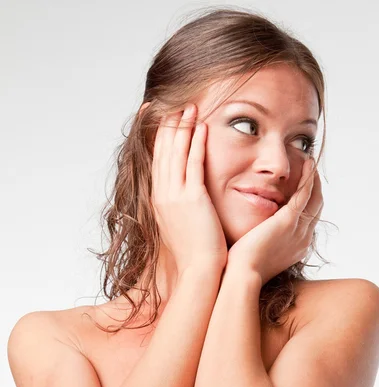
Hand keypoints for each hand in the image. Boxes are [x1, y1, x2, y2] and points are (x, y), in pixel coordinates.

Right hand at [151, 104, 227, 274]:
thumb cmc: (196, 254)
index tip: (159, 119)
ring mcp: (175, 196)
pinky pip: (193, 163)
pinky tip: (201, 126)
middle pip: (162, 153)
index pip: (157, 162)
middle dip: (167, 126)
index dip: (159, 139)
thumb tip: (188, 201)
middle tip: (171, 103)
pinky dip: (196, 143)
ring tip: (189, 106)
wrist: (200, 272)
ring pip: (175, 154)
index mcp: (159, 202)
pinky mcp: (192, 199)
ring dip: (182, 128)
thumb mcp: (183, 227)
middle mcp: (162, 196)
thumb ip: (182, 209)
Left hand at [226, 158, 322, 285]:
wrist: (241, 275)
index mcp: (296, 247)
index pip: (308, 220)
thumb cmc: (241, 268)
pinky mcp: (289, 220)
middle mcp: (303, 238)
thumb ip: (260, 241)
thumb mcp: (257, 253)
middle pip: (316, 208)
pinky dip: (308, 177)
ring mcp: (298, 229)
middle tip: (311, 170)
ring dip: (314, 179)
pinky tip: (307, 163)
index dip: (308, 202)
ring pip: (314, 198)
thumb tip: (252, 236)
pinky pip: (305, 193)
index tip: (304, 188)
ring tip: (310, 162)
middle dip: (316, 188)